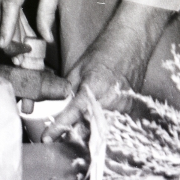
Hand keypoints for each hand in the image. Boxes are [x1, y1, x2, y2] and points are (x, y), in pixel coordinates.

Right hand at [0, 0, 68, 53]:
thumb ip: (49, 9)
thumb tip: (46, 37)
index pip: (10, 3)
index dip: (7, 26)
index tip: (3, 44)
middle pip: (4, 12)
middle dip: (10, 37)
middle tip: (19, 59)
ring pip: (2, 9)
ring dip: (10, 30)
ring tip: (19, 52)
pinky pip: (2, 1)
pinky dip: (9, 17)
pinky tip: (16, 33)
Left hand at [47, 2, 171, 138]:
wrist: (133, 41)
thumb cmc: (104, 51)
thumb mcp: (80, 68)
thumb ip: (69, 89)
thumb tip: (58, 106)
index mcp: (93, 87)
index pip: (72, 114)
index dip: (58, 128)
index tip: (46, 138)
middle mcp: (110, 99)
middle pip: (88, 128)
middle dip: (74, 135)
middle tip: (63, 137)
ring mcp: (124, 105)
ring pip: (103, 129)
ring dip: (90, 133)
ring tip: (80, 134)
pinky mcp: (132, 107)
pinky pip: (116, 123)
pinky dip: (106, 126)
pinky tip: (99, 125)